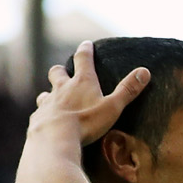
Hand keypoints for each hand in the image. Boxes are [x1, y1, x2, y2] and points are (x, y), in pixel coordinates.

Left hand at [32, 40, 150, 145]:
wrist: (54, 139)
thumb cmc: (86, 123)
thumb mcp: (112, 107)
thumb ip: (128, 90)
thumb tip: (145, 71)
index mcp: (81, 83)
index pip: (83, 58)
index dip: (85, 50)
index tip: (86, 44)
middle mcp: (61, 88)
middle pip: (57, 72)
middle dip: (60, 70)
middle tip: (63, 72)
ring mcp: (47, 103)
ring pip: (45, 93)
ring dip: (50, 94)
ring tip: (54, 100)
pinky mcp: (37, 119)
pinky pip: (39, 114)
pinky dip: (43, 115)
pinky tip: (45, 123)